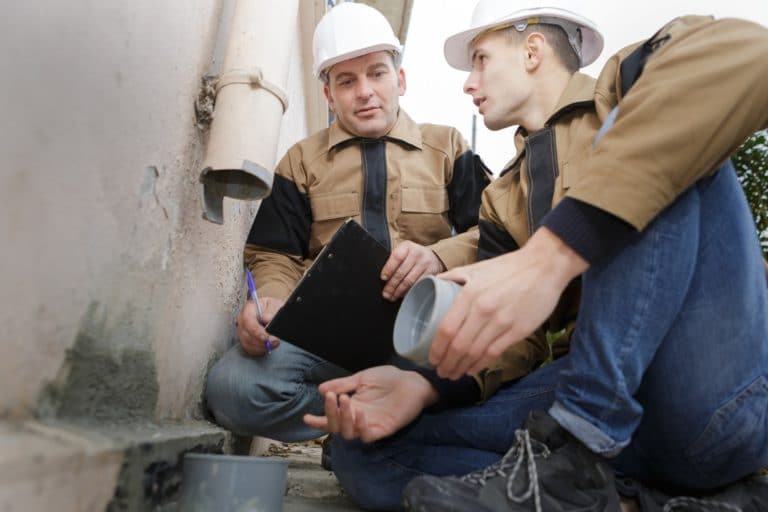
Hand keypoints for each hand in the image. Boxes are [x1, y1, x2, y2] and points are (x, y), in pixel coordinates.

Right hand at [236, 296, 284, 355]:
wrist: (275, 313)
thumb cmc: (274, 308)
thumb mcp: (276, 306)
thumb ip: (271, 313)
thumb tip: (266, 320)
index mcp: (249, 307)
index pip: (247, 320)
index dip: (256, 331)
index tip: (265, 338)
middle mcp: (242, 318)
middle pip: (246, 333)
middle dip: (261, 341)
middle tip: (274, 342)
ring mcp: (242, 330)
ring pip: (247, 343)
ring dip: (261, 346)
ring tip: (273, 344)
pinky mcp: (245, 339)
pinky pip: (249, 348)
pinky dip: (259, 350)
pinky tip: (267, 347)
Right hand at [303, 366, 437, 441]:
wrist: (412, 380)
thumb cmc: (389, 379)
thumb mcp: (362, 378)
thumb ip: (343, 384)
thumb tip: (321, 389)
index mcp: (352, 407)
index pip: (332, 419)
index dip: (319, 421)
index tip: (306, 418)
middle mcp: (359, 419)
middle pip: (337, 428)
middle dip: (330, 415)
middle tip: (333, 398)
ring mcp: (371, 425)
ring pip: (350, 434)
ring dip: (343, 419)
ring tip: (345, 401)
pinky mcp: (384, 429)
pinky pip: (368, 435)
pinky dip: (360, 427)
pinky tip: (360, 413)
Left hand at [381, 241, 444, 300]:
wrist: (432, 257)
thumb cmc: (413, 256)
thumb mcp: (403, 252)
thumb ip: (394, 261)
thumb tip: (384, 278)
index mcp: (407, 246)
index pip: (396, 257)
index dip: (388, 269)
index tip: (383, 278)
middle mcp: (417, 253)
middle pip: (401, 272)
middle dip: (391, 285)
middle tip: (386, 293)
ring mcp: (425, 263)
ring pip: (409, 281)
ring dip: (399, 291)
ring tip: (393, 296)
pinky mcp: (431, 273)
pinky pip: (417, 285)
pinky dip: (409, 292)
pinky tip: (403, 295)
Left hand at [429, 228, 587, 379]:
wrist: (544, 266)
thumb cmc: (509, 267)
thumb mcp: (476, 268)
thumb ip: (453, 277)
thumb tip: (434, 284)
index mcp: (469, 294)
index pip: (446, 329)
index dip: (437, 348)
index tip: (432, 358)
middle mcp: (483, 310)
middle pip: (458, 346)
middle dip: (446, 363)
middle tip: (441, 371)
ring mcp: (502, 322)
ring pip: (475, 353)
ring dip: (462, 367)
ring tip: (454, 374)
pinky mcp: (518, 331)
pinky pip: (494, 353)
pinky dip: (481, 365)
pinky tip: (473, 369)